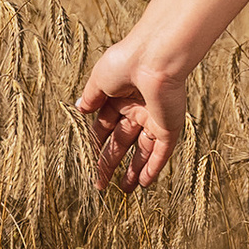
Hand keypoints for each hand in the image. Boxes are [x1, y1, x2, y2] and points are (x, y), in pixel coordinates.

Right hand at [77, 34, 189, 191]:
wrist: (154, 58)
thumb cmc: (125, 62)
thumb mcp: (99, 79)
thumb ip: (91, 97)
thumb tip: (79, 109)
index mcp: (119, 96)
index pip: (105, 126)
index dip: (96, 144)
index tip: (87, 161)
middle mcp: (138, 108)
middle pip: (122, 142)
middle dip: (111, 162)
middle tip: (101, 183)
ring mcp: (155, 119)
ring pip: (143, 151)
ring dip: (134, 170)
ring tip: (125, 190)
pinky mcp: (169, 127)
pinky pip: (161, 152)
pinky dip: (152, 168)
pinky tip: (143, 183)